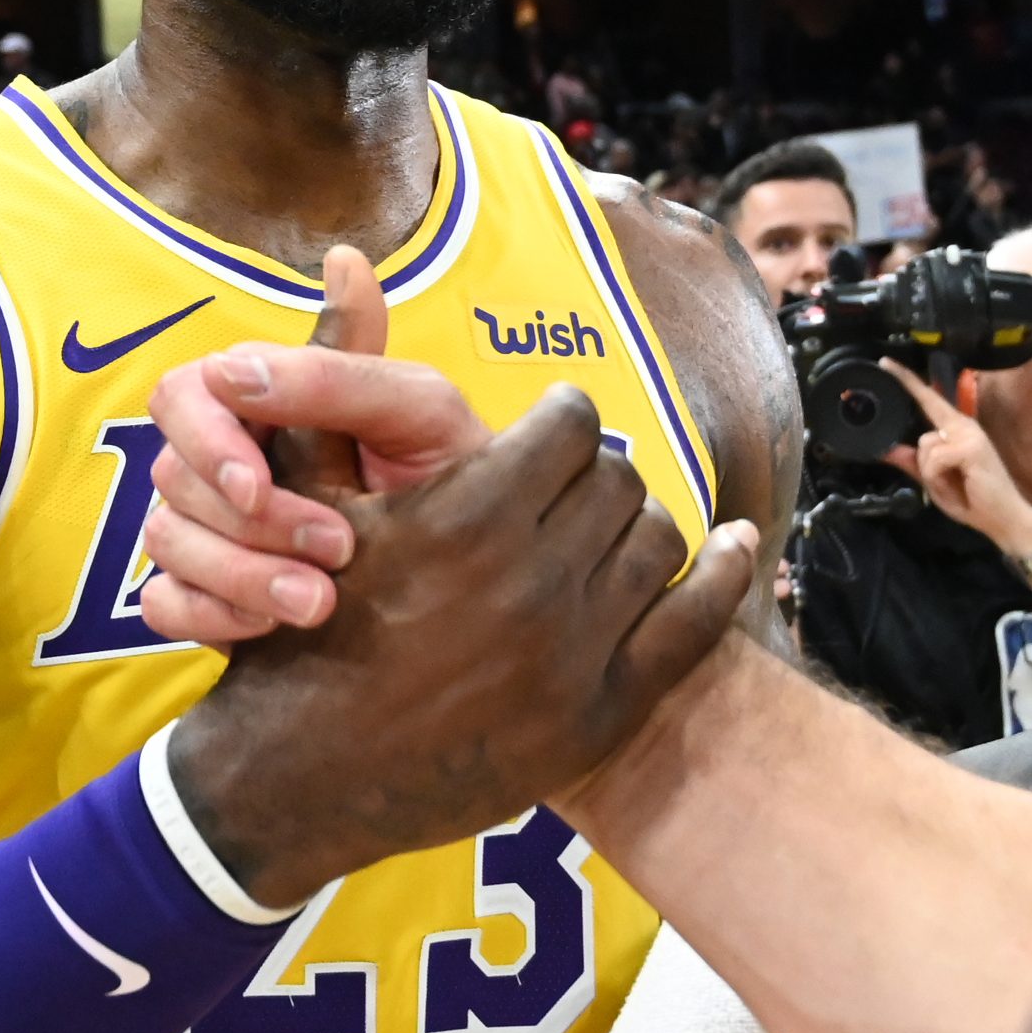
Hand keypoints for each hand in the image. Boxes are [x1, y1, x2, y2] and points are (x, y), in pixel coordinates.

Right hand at [137, 250, 493, 641]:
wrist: (489, 575)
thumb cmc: (455, 474)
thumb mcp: (420, 410)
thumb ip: (335, 373)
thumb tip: (228, 369)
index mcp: (267, 400)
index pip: (184, 394)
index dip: (208, 441)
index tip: (260, 488)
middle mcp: (228, 461)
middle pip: (172, 474)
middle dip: (250, 522)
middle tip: (337, 548)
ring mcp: (214, 530)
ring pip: (166, 540)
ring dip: (240, 574)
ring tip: (321, 603)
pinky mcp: (212, 596)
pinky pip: (163, 603)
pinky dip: (209, 614)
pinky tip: (270, 626)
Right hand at [167, 376, 758, 909]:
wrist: (295, 778)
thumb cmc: (294, 627)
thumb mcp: (301, 492)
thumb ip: (336, 375)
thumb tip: (347, 255)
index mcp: (464, 517)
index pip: (567, 425)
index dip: (555, 422)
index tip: (542, 434)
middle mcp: (528, 583)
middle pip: (616, 479)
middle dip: (591, 475)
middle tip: (568, 488)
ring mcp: (572, 655)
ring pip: (657, 541)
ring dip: (637, 525)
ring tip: (609, 528)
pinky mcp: (600, 715)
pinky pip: (697, 623)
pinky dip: (728, 573)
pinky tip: (737, 546)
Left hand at [877, 365, 1031, 559]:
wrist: (1004, 519)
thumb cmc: (974, 500)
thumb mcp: (936, 483)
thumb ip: (913, 464)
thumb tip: (887, 450)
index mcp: (957, 430)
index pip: (929, 400)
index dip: (908, 381)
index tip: (886, 363)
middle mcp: (964, 426)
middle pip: (922, 436)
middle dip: (928, 467)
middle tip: (950, 485)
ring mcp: (969, 434)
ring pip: (926, 449)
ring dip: (933, 475)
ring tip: (956, 485)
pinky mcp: (971, 446)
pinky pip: (934, 459)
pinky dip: (938, 479)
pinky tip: (958, 484)